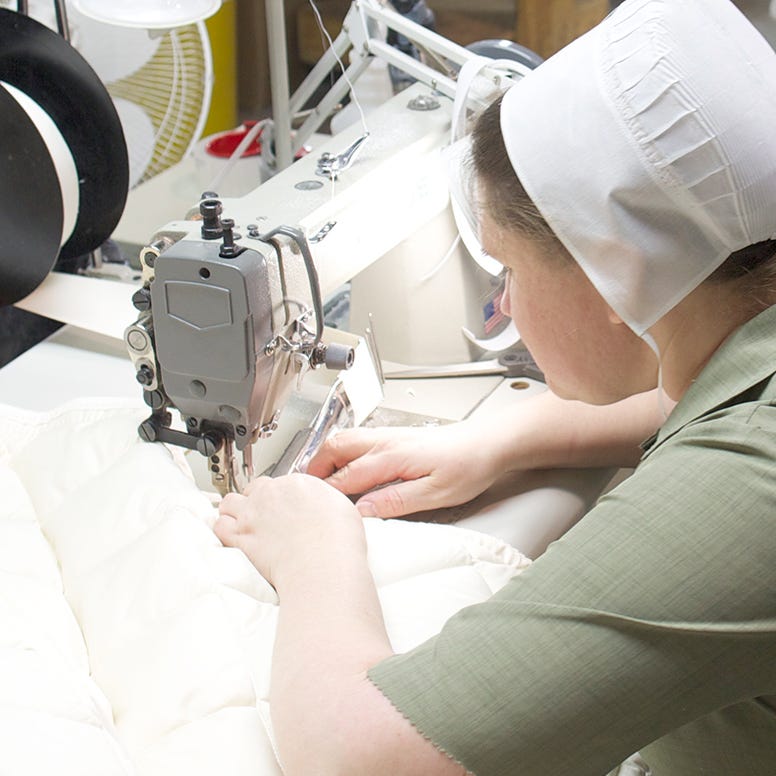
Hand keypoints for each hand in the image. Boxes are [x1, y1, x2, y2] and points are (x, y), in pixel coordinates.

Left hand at [214, 473, 365, 586]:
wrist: (323, 564)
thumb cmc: (337, 541)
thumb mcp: (340, 507)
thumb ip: (322, 501)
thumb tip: (318, 506)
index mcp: (296, 483)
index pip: (277, 483)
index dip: (278, 497)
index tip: (282, 509)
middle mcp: (271, 494)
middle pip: (253, 489)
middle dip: (255, 501)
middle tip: (263, 518)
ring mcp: (252, 514)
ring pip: (229, 502)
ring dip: (234, 512)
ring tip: (243, 524)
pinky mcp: (241, 537)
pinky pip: (220, 526)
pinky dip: (224, 530)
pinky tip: (233, 537)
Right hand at [306, 421, 502, 518]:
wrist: (489, 443)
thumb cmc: (469, 465)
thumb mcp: (437, 493)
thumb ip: (397, 501)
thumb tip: (365, 510)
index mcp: (392, 456)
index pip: (347, 476)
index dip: (327, 493)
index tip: (313, 508)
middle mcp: (386, 441)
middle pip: (336, 448)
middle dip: (315, 469)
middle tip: (305, 491)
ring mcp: (389, 436)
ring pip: (344, 440)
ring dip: (325, 458)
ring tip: (318, 480)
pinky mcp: (396, 437)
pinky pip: (357, 440)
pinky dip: (340, 453)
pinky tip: (345, 468)